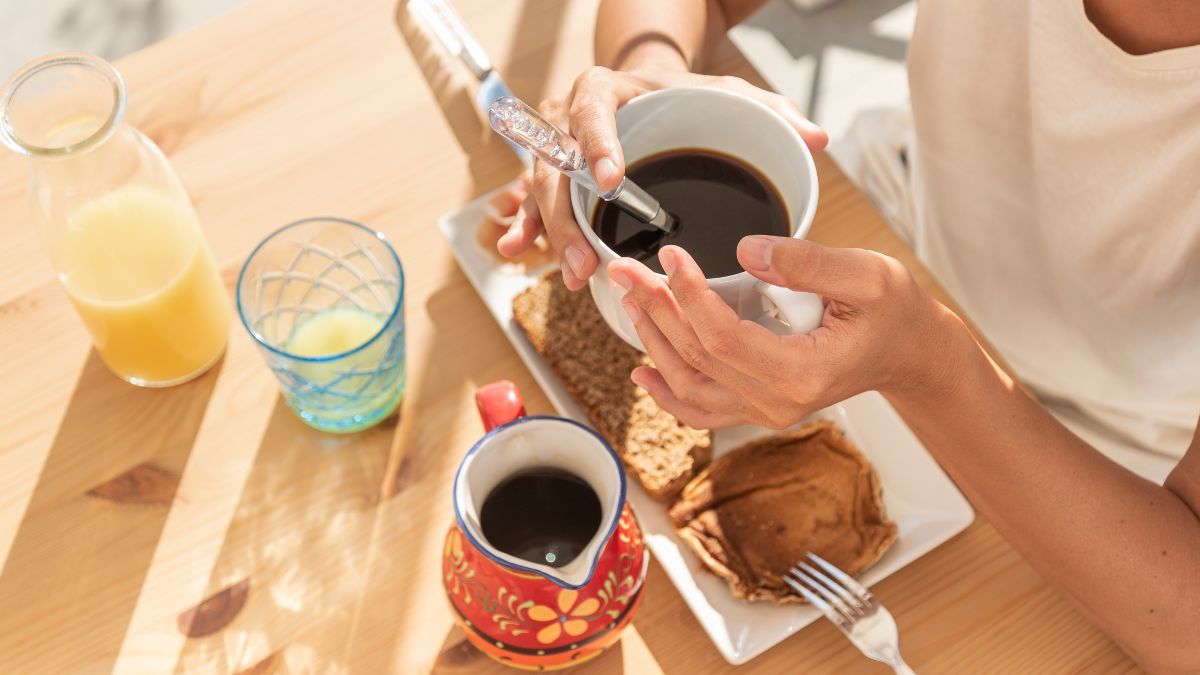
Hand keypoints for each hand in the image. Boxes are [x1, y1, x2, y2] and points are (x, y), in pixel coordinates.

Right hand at [498, 66, 828, 290]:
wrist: (648, 88)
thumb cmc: (687, 95)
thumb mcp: (728, 93)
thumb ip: (771, 112)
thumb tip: (818, 138)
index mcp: (609, 89)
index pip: (593, 110)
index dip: (597, 144)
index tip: (611, 179)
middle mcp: (571, 115)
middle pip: (556, 164)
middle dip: (567, 215)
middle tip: (586, 258)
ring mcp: (558, 146)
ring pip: (542, 189)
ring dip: (551, 233)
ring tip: (572, 273)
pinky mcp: (556, 174)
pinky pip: (535, 201)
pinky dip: (530, 227)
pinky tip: (519, 252)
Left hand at [605, 237, 956, 428]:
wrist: (909, 352)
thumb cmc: (894, 313)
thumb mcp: (868, 275)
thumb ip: (809, 262)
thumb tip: (749, 250)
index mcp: (804, 373)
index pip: (724, 337)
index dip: (688, 296)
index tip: (670, 255)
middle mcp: (779, 402)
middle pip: (697, 358)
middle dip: (656, 310)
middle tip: (625, 270)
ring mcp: (767, 411)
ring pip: (690, 386)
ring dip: (653, 342)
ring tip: (629, 300)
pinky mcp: (759, 407)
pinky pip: (702, 408)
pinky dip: (668, 392)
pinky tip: (641, 370)